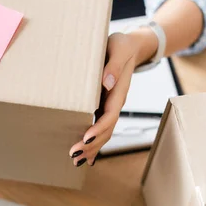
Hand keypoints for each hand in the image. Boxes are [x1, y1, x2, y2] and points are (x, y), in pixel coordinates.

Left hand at [68, 31, 156, 165]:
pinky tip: (86, 154)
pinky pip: (100, 126)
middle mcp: (115, 102)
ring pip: (104, 131)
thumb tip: (106, 83)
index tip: (86, 138)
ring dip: (92, 147)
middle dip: (91, 144)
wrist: (131, 45)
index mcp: (119, 91)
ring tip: (76, 160)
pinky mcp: (104, 104)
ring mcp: (110, 105)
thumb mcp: (118, 49)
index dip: (99, 128)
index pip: (110, 115)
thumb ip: (113, 65)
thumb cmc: (121, 45)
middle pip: (106, 129)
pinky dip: (94, 141)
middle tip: (73, 155)